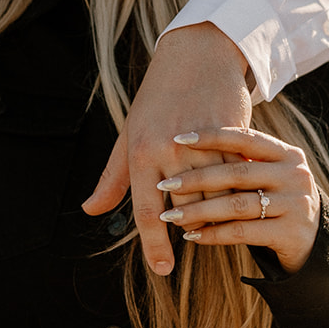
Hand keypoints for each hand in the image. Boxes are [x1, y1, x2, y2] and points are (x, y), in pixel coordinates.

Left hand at [82, 23, 251, 275]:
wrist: (196, 57)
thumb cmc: (156, 98)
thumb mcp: (129, 136)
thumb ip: (112, 179)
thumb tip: (90, 211)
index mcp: (140, 153)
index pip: (146, 211)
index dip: (154, 245)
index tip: (163, 270)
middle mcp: (169, 150)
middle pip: (185, 207)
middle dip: (190, 227)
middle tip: (193, 240)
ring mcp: (202, 143)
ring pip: (214, 193)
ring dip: (216, 213)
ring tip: (218, 223)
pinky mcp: (230, 135)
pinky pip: (235, 175)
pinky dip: (236, 190)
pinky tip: (238, 198)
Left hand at [156, 125, 320, 272]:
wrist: (314, 242)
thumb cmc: (276, 200)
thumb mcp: (268, 175)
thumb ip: (242, 161)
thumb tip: (187, 144)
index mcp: (287, 154)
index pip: (245, 138)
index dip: (212, 136)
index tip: (179, 138)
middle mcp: (295, 175)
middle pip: (237, 172)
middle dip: (196, 179)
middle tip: (165, 184)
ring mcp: (296, 204)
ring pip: (237, 204)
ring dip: (199, 210)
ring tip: (171, 216)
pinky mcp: (291, 233)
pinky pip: (243, 232)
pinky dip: (214, 234)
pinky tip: (192, 236)